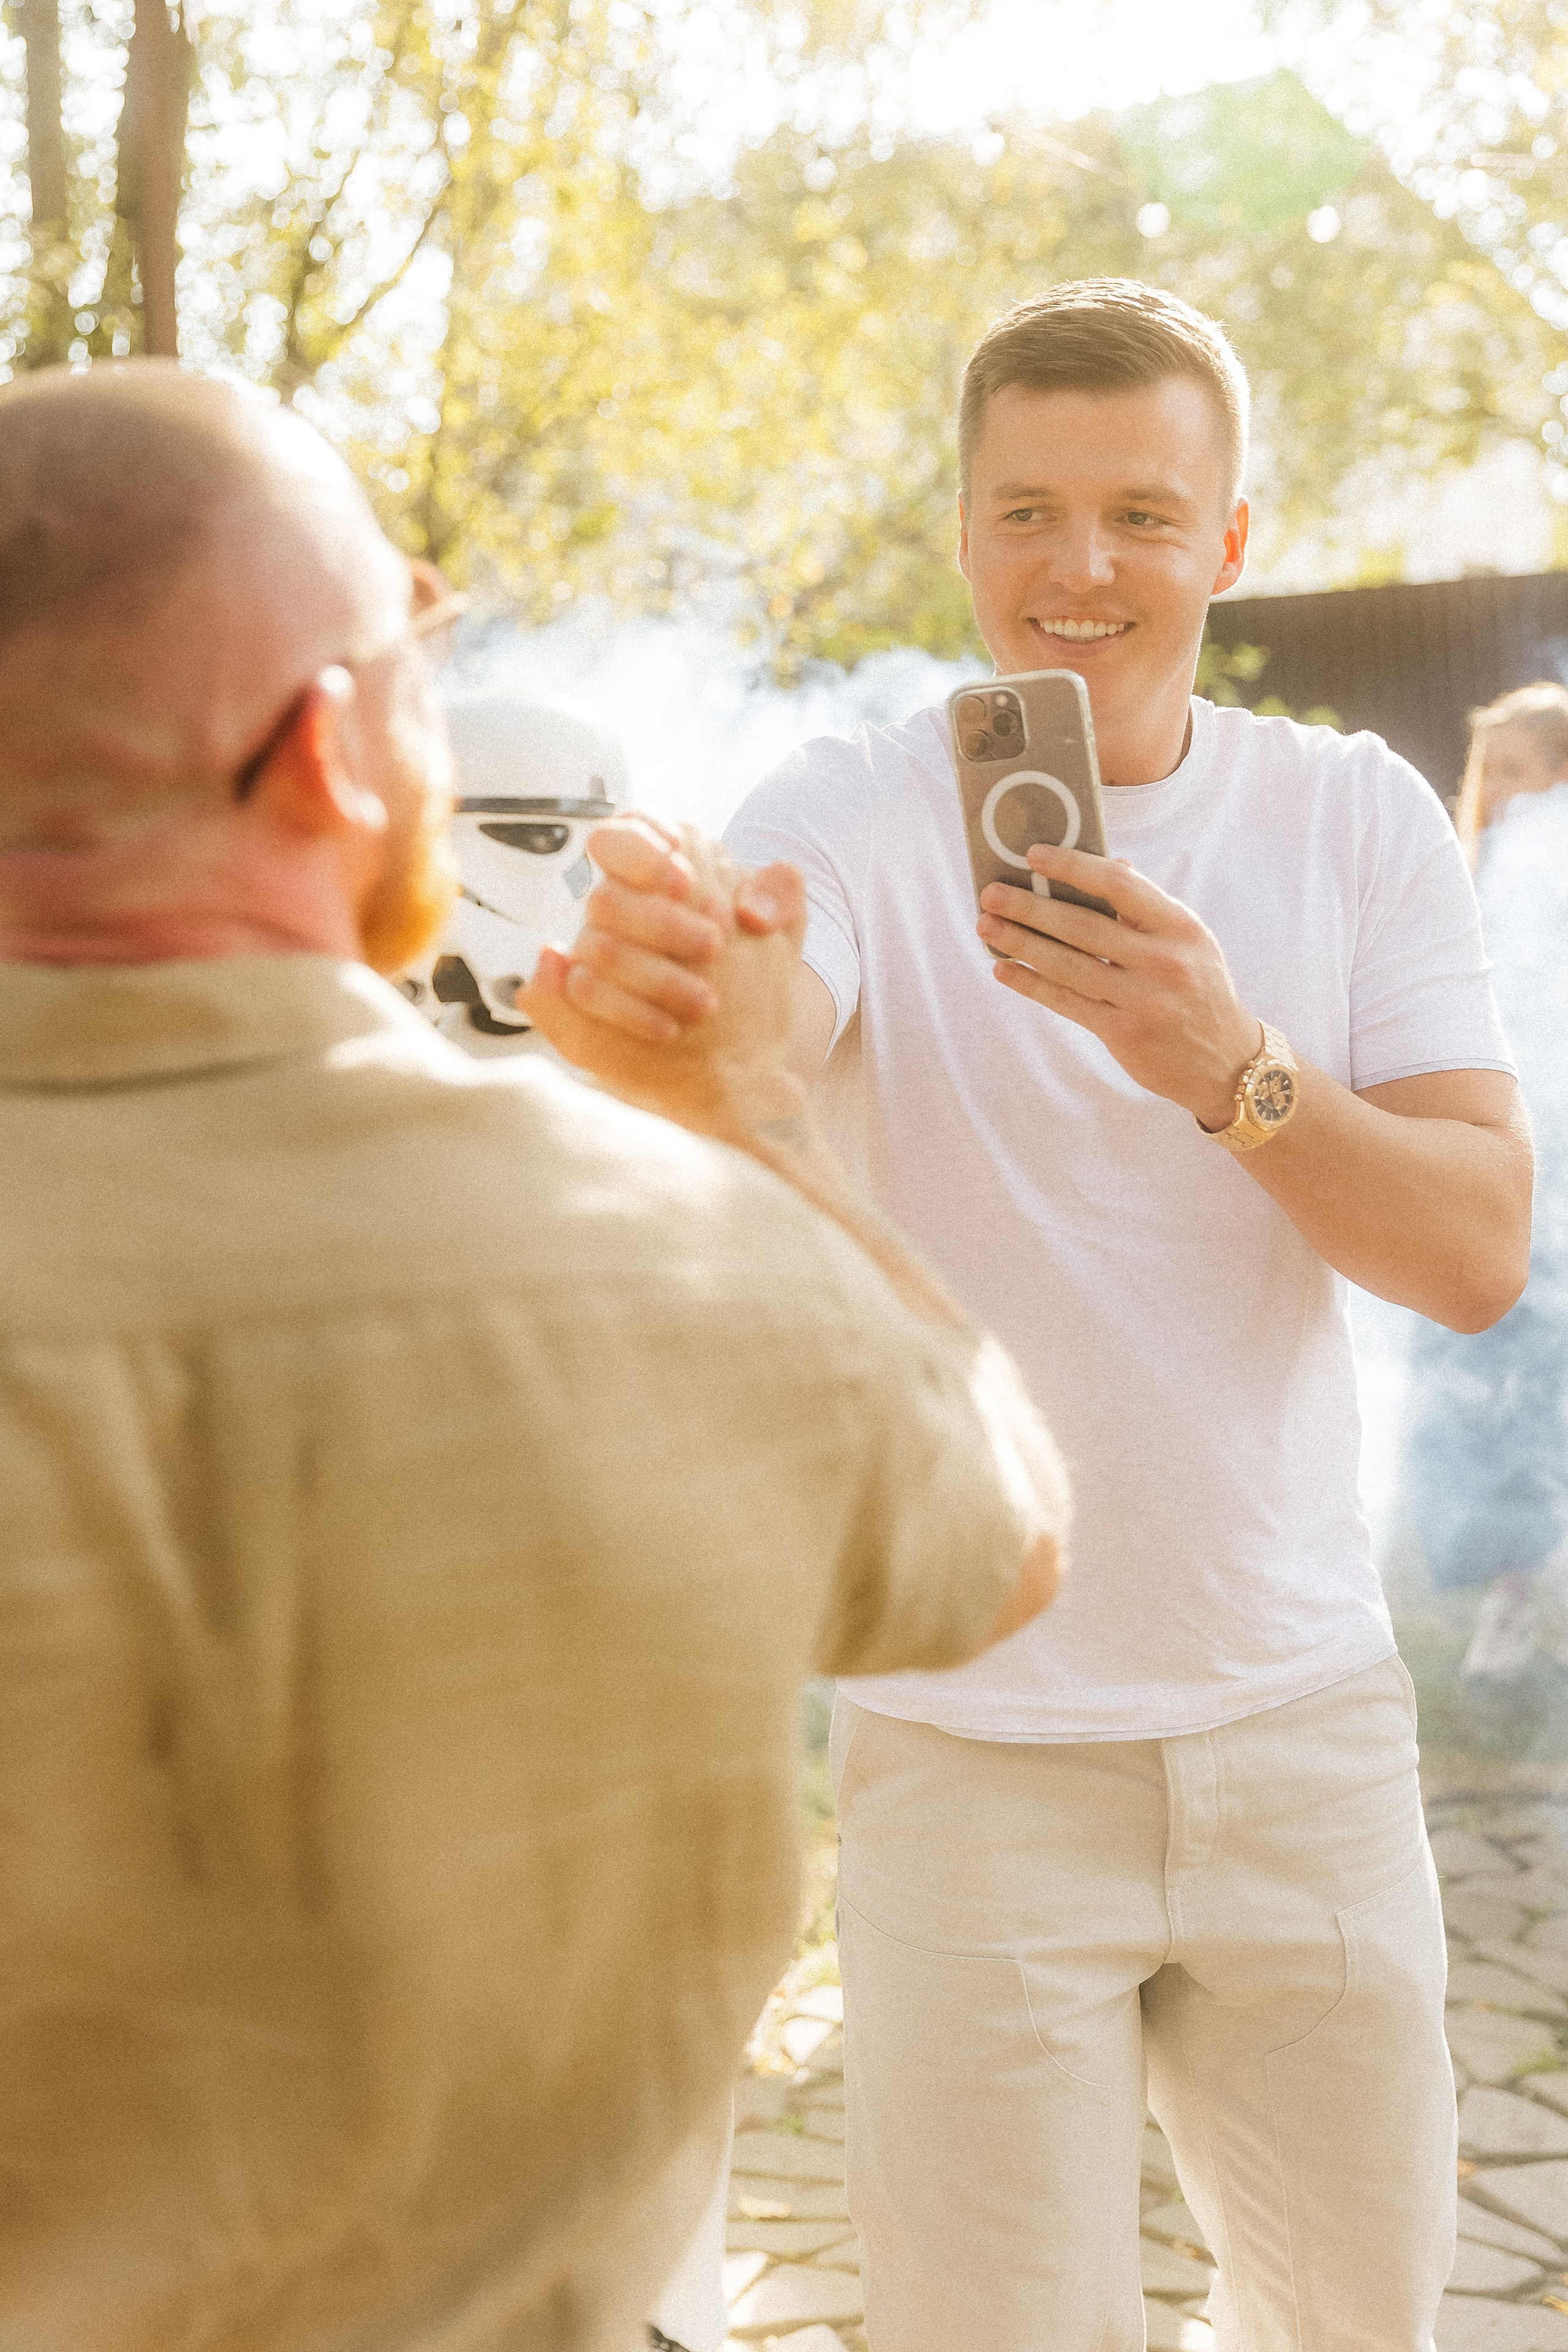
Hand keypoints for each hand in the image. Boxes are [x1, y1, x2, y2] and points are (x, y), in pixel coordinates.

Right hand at [517, 815, 807, 1135]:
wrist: (744, 1044)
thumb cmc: (755, 972)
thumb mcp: (785, 925)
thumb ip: (782, 893)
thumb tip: (751, 910)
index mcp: (661, 874)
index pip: (626, 831)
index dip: (644, 851)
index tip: (685, 881)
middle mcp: (620, 909)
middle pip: (609, 896)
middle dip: (661, 922)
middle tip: (713, 946)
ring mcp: (598, 955)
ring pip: (597, 948)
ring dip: (653, 975)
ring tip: (707, 1004)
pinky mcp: (587, 1002)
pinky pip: (581, 999)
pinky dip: (625, 1014)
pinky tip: (666, 1029)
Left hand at [976, 842, 1259, 1128]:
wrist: (1228, 1062)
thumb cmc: (1199, 989)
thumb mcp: (1190, 940)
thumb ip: (1147, 907)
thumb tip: (1110, 863)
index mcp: (1179, 926)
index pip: (1119, 884)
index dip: (1072, 867)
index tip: (1033, 855)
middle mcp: (1163, 961)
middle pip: (1082, 926)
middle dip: (1030, 907)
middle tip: (990, 893)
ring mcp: (1143, 1000)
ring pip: (1067, 965)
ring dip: (1020, 943)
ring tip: (986, 926)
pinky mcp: (1123, 1034)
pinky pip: (1066, 1002)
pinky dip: (1031, 984)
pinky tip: (1003, 969)